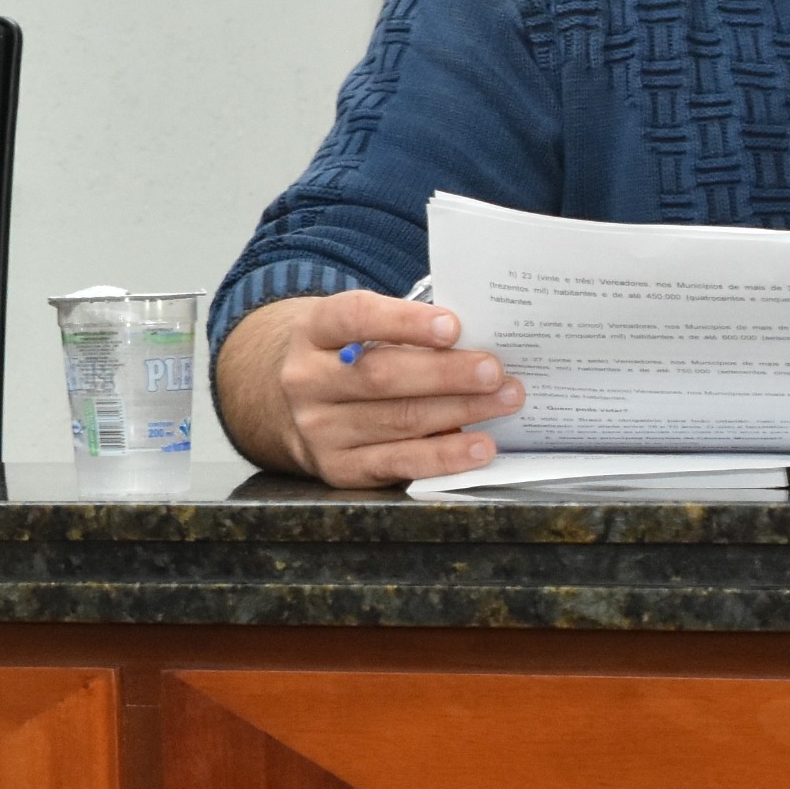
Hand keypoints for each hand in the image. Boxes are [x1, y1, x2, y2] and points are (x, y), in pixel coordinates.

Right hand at [213, 291, 524, 486]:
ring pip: (398, 421)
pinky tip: (478, 447)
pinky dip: (444, 457)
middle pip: (381, 376)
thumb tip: (475, 341)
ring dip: (460, 411)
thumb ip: (402, 331)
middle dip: (446, 373)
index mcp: (311, 332)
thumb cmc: (346, 358)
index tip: (453, 326)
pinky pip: (399, 464)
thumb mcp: (355, 331)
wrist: (285, 405)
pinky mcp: (338, 469)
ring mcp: (318, 430)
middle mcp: (307, 381)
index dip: (404, 322)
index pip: (354, 318)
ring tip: (504, 401)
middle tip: (494, 370)